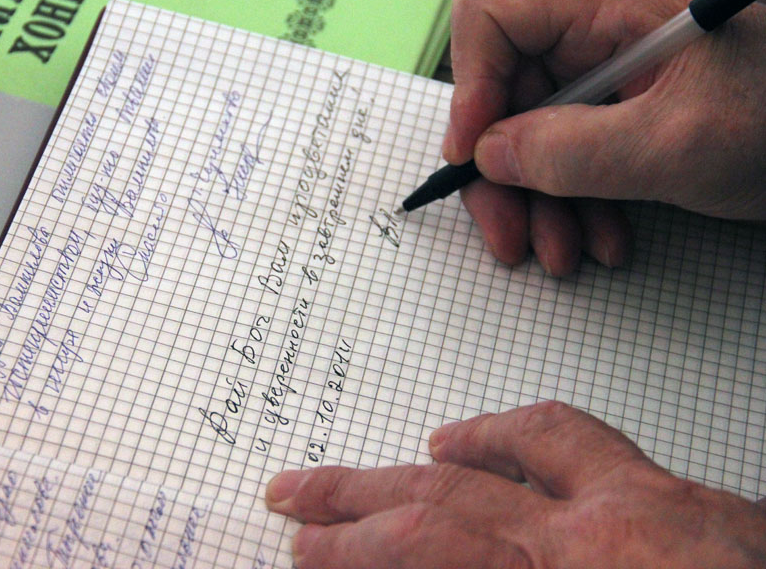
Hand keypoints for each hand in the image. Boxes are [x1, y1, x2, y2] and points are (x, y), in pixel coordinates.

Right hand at [265, 401, 765, 567]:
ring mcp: (656, 501)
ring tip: (388, 465)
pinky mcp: (691, 495)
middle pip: (453, 493)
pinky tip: (494, 442)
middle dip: (360, 496)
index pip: (431, 547)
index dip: (352, 549)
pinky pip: (587, 440)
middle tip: (298, 494)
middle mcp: (611, 528)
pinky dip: (522, 435)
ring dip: (440, 455)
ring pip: (520, 445)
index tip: (301, 552)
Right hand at [443, 0, 765, 274]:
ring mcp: (608, 59)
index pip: (492, 16)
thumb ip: (573, 152)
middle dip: (505, 173)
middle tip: (511, 234)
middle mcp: (597, 18)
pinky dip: (574, 196)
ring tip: (566, 251)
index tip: (475, 157)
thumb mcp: (675, 144)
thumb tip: (490, 157)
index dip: (470, 87)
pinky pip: (566, 145)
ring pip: (530, 127)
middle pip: (504, 87)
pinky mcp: (619, 97)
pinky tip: (601, 234)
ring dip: (540, 199)